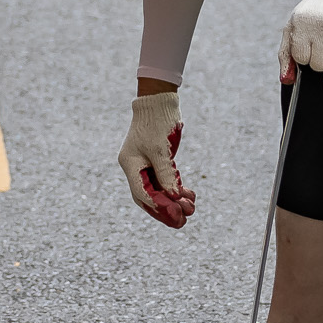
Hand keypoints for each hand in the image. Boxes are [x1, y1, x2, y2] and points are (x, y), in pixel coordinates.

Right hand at [118, 90, 196, 227]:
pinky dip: (175, 189)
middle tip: (184, 220)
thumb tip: (173, 197)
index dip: (160, 207)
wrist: (159, 101)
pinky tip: (189, 195)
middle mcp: (135, 167)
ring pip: (158, 190)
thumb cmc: (158, 122)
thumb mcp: (162, 150)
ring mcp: (144, 165)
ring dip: (174, 201)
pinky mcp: (155, 161)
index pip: (143, 193)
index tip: (177, 216)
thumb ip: (166, 175)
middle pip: (149, 197)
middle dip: (166, 210)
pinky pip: (164, 181)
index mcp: (130, 164)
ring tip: (192, 208)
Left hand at [281, 0, 322, 85]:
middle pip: (320, 65)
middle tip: (320, 51)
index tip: (307, 46)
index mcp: (304, 23)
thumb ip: (286, 55)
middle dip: (318, 63)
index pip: (301, 57)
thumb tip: (287, 80)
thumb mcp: (293, 28)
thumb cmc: (311, 16)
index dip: (303, 56)